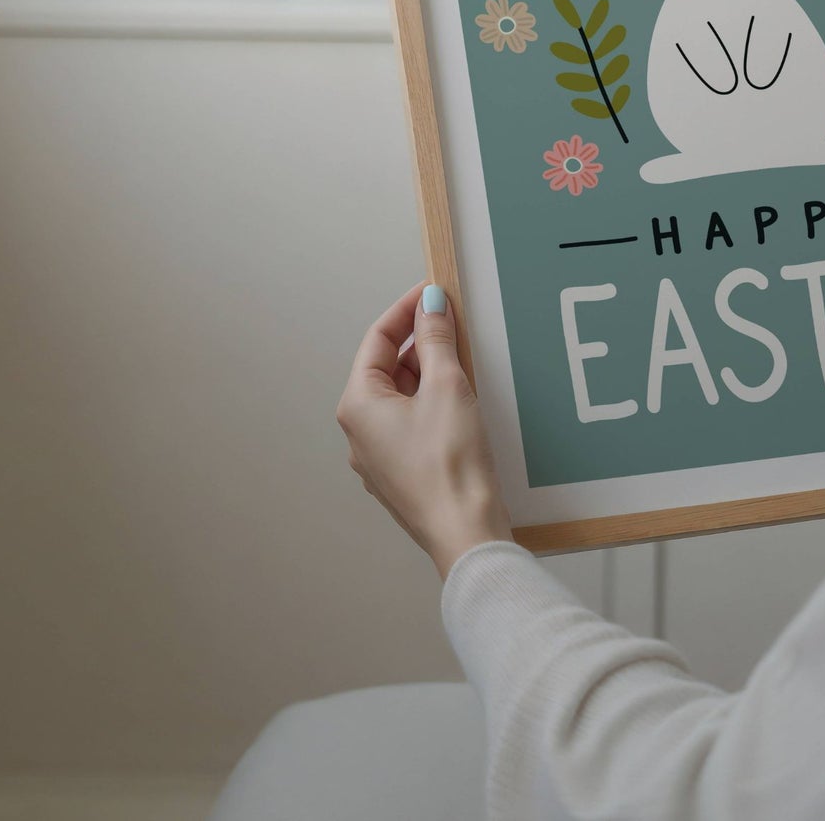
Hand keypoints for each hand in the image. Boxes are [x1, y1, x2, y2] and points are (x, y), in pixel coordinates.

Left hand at [337, 282, 511, 578]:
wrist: (466, 532)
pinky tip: (461, 398)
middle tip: (452, 321)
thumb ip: (436, 340)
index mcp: (358, 405)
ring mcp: (380, 457)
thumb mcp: (447, 386)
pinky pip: (412, 423)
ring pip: (401, 397)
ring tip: (462, 356)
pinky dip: (433, 401)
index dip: (406, 310)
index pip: (377, 341)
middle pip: (386, 368)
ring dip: (428, 372)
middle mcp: (360, 433)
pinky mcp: (404, 474)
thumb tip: (430, 304)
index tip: (433, 292)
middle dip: (419, 342)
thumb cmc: (450, 464)